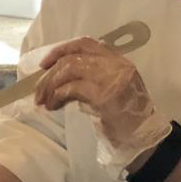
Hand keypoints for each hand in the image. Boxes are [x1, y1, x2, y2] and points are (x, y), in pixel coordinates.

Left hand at [34, 37, 171, 172]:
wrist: (143, 138)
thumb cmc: (126, 116)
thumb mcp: (112, 89)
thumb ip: (93, 76)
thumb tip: (58, 76)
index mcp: (118, 61)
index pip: (85, 43)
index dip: (61, 49)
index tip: (44, 63)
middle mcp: (117, 65)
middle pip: (73, 57)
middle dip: (50, 74)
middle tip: (37, 91)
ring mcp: (112, 79)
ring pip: (69, 69)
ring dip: (50, 85)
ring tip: (43, 101)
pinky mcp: (105, 96)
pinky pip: (72, 89)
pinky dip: (58, 96)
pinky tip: (53, 106)